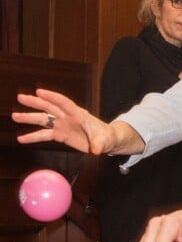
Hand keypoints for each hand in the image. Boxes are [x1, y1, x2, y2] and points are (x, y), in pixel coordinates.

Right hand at [11, 88, 132, 154]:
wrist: (106, 141)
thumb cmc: (107, 137)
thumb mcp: (105, 141)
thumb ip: (99, 144)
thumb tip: (96, 150)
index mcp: (79, 115)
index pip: (64, 103)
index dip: (52, 96)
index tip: (40, 91)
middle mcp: (68, 118)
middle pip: (50, 107)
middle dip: (35, 102)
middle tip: (21, 97)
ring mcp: (63, 125)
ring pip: (44, 119)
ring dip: (30, 118)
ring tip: (15, 116)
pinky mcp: (61, 135)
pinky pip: (45, 135)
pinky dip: (33, 136)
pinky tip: (22, 138)